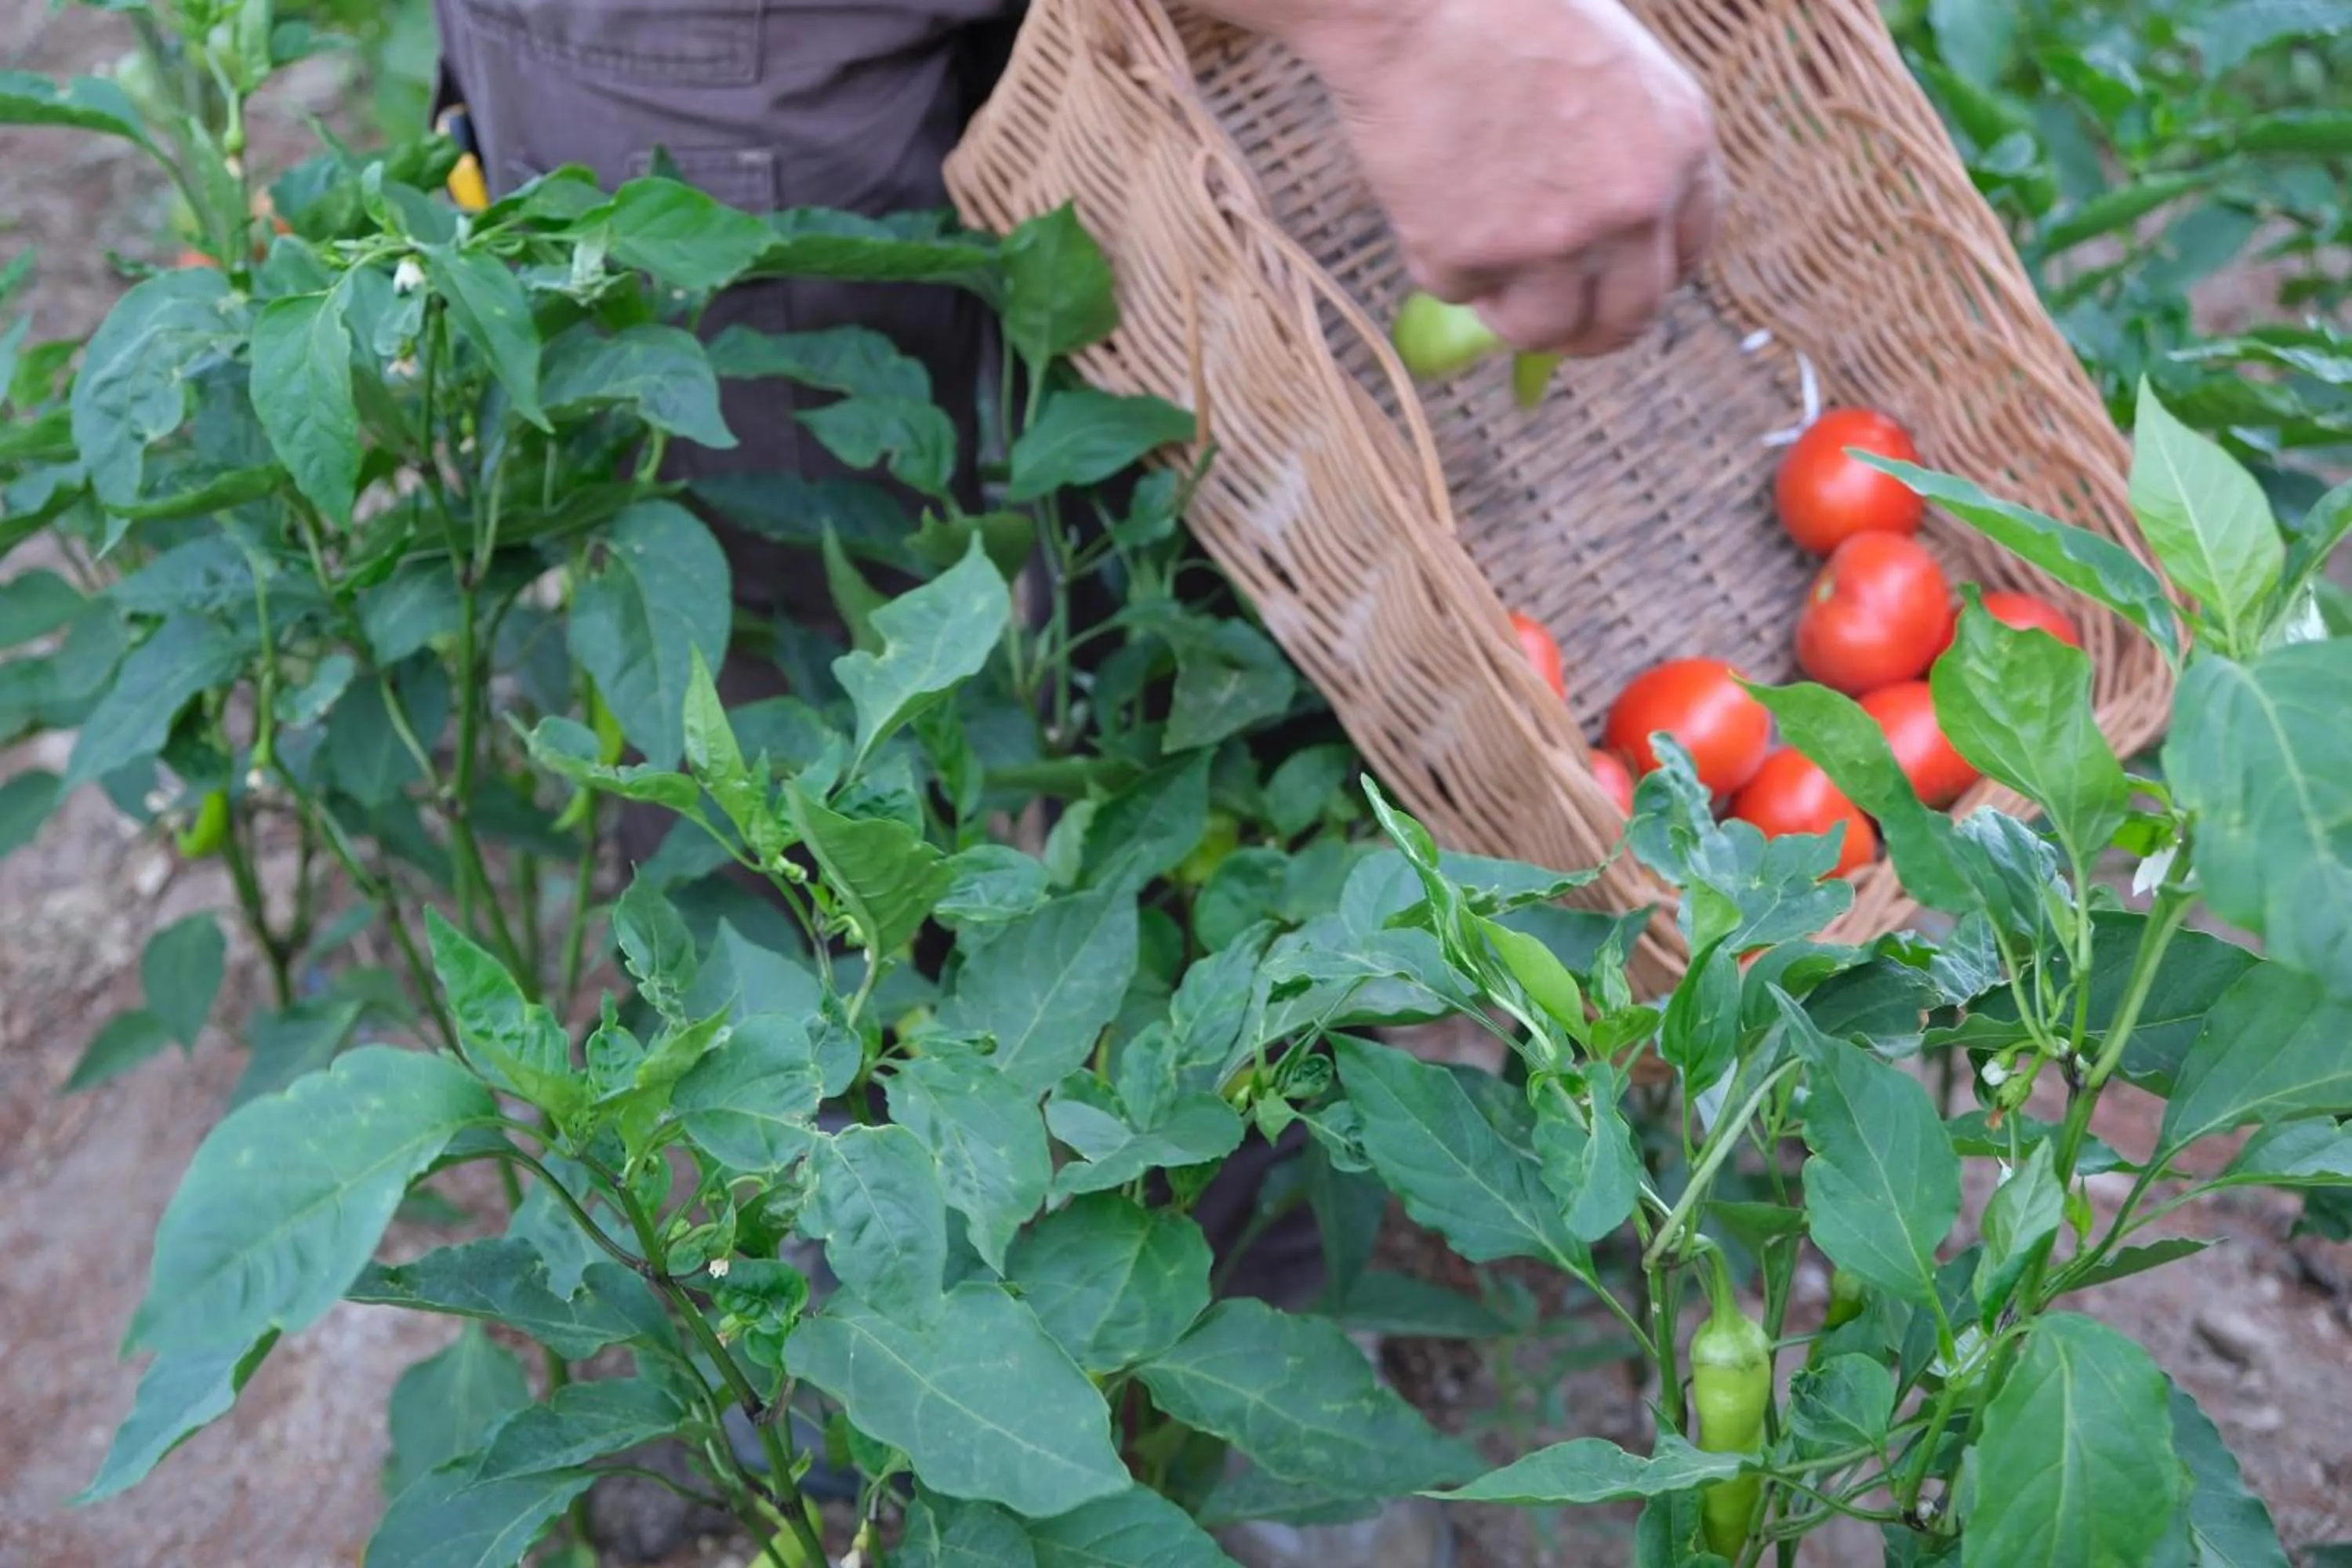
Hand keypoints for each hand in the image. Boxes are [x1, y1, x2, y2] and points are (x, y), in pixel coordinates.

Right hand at [1281, 0, 1721, 355]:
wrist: (1416, 3)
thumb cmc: (1503, 12)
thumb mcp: (1613, 67)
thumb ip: (1629, 145)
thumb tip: (1610, 235)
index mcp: (1681, 145)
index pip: (1687, 254)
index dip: (1646, 280)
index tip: (1614, 288)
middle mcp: (1631, 203)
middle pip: (1626, 317)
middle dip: (1588, 330)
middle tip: (1551, 322)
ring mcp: (1554, 238)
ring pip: (1541, 328)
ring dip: (1508, 306)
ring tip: (1475, 248)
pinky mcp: (1475, 257)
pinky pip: (1458, 291)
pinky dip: (1439, 257)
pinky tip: (1427, 193)